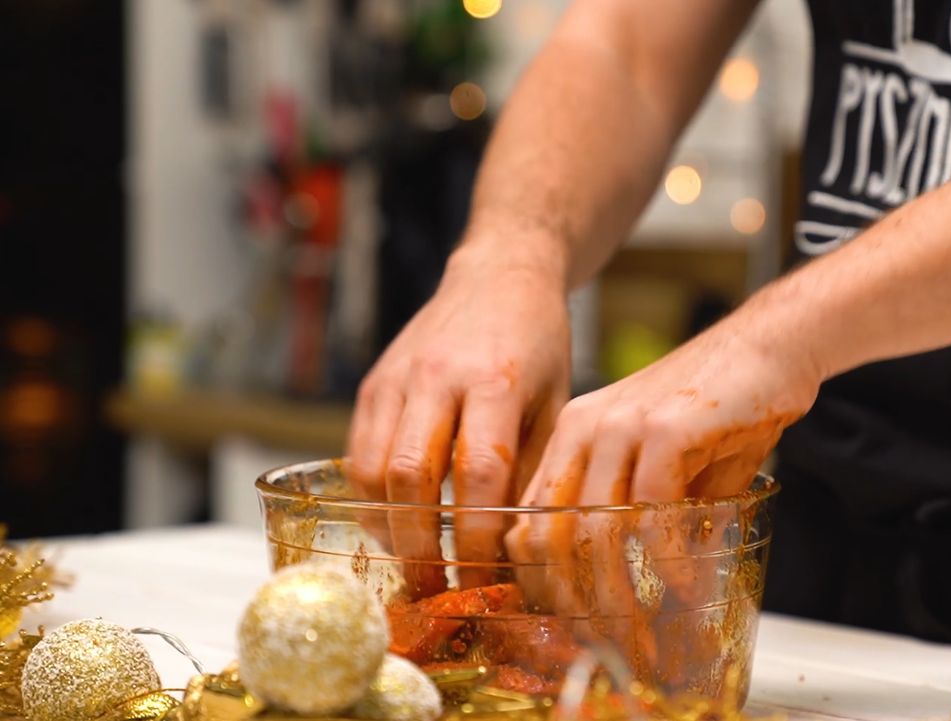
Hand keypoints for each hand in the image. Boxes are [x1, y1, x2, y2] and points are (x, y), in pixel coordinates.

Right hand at [346, 244, 569, 595]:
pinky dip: (372, 495)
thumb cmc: (539, 343)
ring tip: (413, 560)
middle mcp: (438, 376)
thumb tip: (515, 542)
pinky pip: (358, 452)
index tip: (484, 572)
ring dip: (388, 525)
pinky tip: (396, 519)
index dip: (476, 532)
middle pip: (411, 476)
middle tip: (436, 584)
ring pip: (373, 468)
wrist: (498, 274)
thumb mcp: (557, 400)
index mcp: (496, 379)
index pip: (478, 471)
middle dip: (419, 542)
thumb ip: (534, 465)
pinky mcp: (373, 383)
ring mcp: (398, 378)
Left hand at [503, 308, 820, 667]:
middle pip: (550, 534)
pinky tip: (686, 583)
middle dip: (573, 601)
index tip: (567, 624)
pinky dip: (668, 559)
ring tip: (645, 629)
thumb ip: (633, 516)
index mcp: (570, 436)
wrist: (768, 348)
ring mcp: (620, 425)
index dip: (540, 581)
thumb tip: (623, 589)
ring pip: (595, 530)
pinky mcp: (665, 428)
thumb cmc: (717, 411)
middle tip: (604, 641)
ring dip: (619, 592)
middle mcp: (583, 428)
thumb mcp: (659, 465)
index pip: (528, 520)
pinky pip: (651, 512)